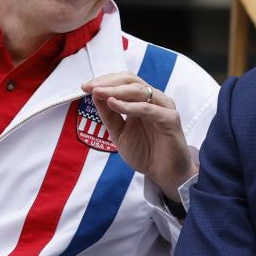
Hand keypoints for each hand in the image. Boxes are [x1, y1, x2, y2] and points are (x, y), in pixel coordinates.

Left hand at [82, 73, 197, 199]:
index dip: (104, 81)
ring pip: (139, 91)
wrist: (164, 174)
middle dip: (108, 83)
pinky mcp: (170, 119)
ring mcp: (163, 107)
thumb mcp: (119, 133)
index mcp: (142, 100)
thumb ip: (108, 115)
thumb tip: (95, 94)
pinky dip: (130, 106)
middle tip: (90, 87)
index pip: (123, 82)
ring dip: (116, 91)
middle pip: (131, 81)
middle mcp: (154, 99)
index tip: (85, 87)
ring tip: (98, 93)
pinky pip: (148, 109)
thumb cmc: (145, 153)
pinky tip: (113, 104)